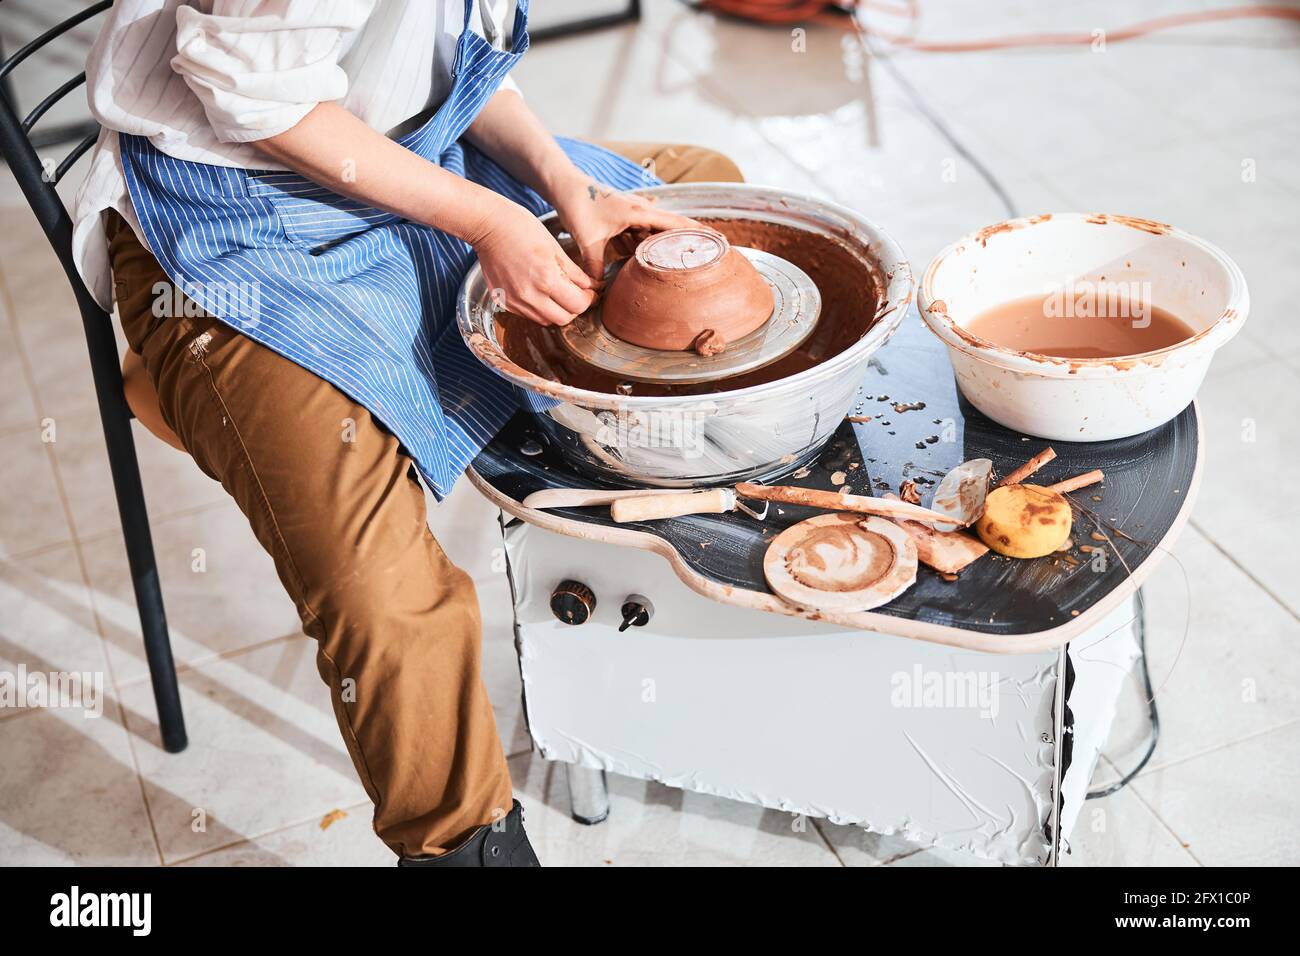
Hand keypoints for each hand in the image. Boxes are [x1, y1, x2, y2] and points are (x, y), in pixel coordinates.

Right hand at [472, 199, 597, 326]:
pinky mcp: (505, 302)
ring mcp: (515, 301)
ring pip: (546, 320)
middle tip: (578, 295)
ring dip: (557, 311)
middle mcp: (530, 296)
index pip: (578, 304)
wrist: (487, 226)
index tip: (592, 292)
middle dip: (575, 308)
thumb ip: (575, 273)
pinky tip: (541, 292)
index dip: (589, 299)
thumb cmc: (522, 228)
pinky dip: (540, 309)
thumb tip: (593, 287)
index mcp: (546, 278)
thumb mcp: (555, 247)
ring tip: (559, 294)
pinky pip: (529, 315)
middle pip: (564, 318)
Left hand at [552, 176, 699, 279]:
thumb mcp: (588, 240)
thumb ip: (595, 266)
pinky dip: (646, 244)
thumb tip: (599, 289)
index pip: (675, 223)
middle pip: (672, 226)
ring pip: (655, 231)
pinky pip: (640, 233)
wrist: (565, 187)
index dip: (696, 231)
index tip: (716, 240)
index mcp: (639, 213)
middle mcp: (640, 210)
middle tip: (710, 252)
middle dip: (689, 238)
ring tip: (684, 259)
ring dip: (666, 243)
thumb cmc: (579, 206)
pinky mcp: (623, 216)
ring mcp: (633, 212)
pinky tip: (649, 257)